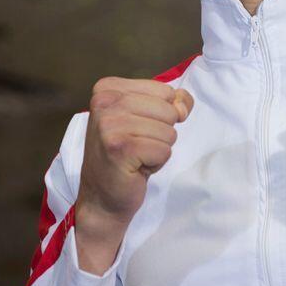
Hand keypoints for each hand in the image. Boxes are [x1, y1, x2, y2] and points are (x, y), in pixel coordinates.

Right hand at [74, 77, 192, 273]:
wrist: (102, 197)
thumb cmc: (126, 156)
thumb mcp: (146, 119)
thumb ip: (171, 103)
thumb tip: (183, 106)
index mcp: (108, 88)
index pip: (165, 90)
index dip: (162, 114)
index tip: (137, 129)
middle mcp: (104, 102)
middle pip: (168, 110)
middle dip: (161, 133)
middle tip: (137, 146)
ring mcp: (110, 125)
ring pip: (168, 131)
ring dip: (158, 149)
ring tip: (136, 157)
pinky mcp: (120, 148)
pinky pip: (164, 150)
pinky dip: (156, 162)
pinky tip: (136, 168)